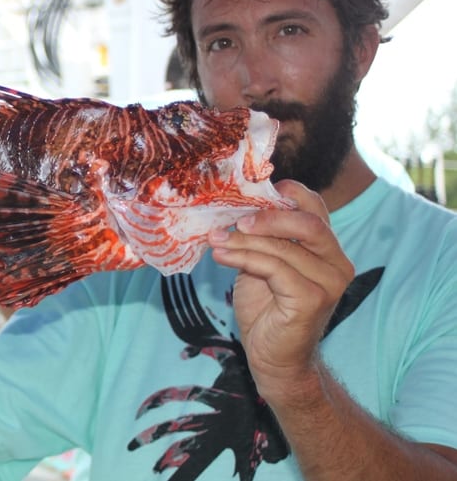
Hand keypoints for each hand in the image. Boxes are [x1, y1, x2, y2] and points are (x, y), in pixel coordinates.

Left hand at [207, 180, 353, 400]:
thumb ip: (261, 238)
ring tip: (215, 240)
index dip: (288, 194)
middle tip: (235, 219)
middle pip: (307, 223)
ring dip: (243, 241)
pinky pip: (275, 269)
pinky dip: (244, 258)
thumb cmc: (267, 310)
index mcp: (327, 248)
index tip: (253, 192)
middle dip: (267, 217)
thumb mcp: (263, 264)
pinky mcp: (313, 300)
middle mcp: (337, 262)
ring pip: (284, 247)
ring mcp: (329, 282)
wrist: (274, 360)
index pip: (315, 208)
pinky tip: (221, 257)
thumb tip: (234, 209)